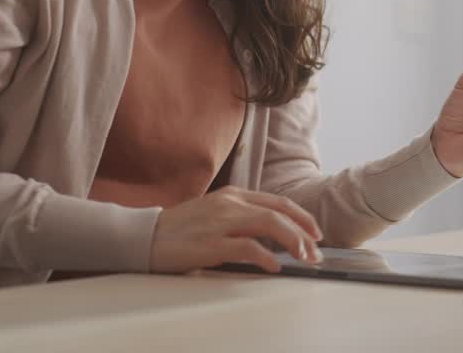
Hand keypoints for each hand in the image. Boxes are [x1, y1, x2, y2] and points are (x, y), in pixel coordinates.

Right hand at [149, 186, 323, 273]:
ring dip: (293, 242)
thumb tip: (274, 235)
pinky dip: (267, 257)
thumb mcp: (216, 213)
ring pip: (270, 225)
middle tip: (315, 251)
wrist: (146, 235)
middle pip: (280, 213)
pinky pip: (248, 247)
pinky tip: (275, 266)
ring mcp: (221, 222)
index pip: (278, 202)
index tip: (315, 233)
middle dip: (304, 232)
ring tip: (303, 258)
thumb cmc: (182, 229)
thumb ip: (242, 217)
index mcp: (234, 195)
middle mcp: (231, 203)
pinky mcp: (211, 243)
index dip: (302, 217)